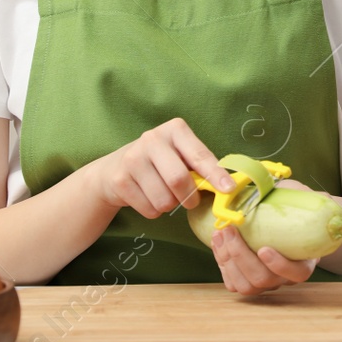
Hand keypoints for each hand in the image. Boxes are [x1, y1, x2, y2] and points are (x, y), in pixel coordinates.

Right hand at [83, 117, 233, 218]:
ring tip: (164, 195)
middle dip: (189, 197)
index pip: (199, 155)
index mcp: (174, 130)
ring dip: (170, 205)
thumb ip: (199, 166)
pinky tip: (147, 197)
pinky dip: (154, 211)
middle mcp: (152, 139)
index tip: (228, 188)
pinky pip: (149, 209)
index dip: (215, 174)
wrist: (113, 170)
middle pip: (178, 179)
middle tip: (191, 201)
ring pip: (164, 199)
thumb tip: (226, 187)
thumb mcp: (179, 155)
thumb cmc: (158, 162)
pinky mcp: (120, 180)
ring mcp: (133, 159)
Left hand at [210, 193, 319, 295]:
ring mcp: (266, 282)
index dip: (279, 265)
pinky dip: (222, 265)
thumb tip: (296, 190)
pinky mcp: (248, 281)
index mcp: (305, 261)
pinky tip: (218, 243)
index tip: (264, 248)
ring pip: (246, 285)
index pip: (297, 273)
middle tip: (229, 230)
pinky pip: (233, 283)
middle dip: (241, 256)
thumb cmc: (294, 209)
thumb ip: (301, 196)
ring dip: (228, 260)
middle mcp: (285, 277)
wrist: (283, 220)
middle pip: (263, 279)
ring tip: (220, 233)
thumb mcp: (301, 199)